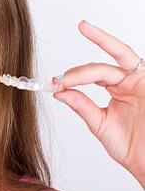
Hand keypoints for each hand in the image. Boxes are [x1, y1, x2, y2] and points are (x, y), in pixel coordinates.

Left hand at [54, 20, 144, 188]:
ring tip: (78, 53)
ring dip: (101, 43)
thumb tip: (59, 92)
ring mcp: (141, 80)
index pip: (93, 75)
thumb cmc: (134, 147)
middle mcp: (130, 82)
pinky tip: (99, 55)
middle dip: (79, 71)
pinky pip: (134, 62)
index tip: (55, 85)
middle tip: (59, 80)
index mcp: (119, 89)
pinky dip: (116, 49)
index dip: (73, 77)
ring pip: (119, 56)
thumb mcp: (101, 123)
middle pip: (101, 67)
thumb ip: (82, 106)